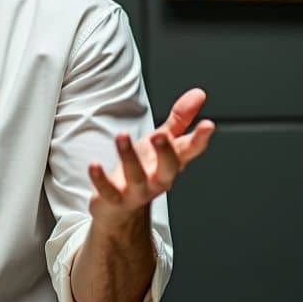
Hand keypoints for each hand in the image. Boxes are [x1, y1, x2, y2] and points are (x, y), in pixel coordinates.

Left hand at [87, 88, 215, 229]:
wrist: (121, 207)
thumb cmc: (144, 169)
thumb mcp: (162, 141)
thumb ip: (180, 119)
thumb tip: (198, 94)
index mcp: (171, 162)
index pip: (190, 151)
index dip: (200, 139)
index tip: (208, 125)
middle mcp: (158, 179)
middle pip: (168, 169)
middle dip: (165, 152)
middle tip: (160, 135)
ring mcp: (137, 191)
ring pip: (136, 177)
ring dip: (129, 156)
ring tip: (122, 135)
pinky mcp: (114, 199)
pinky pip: (108, 191)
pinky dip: (101, 179)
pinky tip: (94, 165)